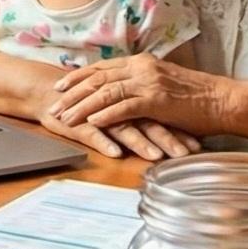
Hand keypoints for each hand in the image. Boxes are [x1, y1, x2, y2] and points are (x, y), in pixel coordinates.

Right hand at [37, 110, 198, 161]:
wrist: (49, 93)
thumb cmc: (90, 102)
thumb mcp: (120, 106)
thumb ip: (143, 113)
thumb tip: (174, 129)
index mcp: (131, 98)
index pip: (160, 114)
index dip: (180, 128)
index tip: (198, 144)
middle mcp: (118, 103)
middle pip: (148, 120)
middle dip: (168, 138)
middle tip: (185, 154)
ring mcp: (97, 112)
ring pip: (123, 126)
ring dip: (141, 142)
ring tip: (156, 156)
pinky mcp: (78, 122)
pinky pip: (92, 133)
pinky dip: (104, 142)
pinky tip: (116, 153)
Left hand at [48, 54, 220, 135]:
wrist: (224, 101)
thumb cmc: (197, 98)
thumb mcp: (164, 86)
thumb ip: (142, 86)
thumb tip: (123, 94)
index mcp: (142, 63)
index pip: (102, 68)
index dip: (79, 77)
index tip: (59, 85)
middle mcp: (142, 68)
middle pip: (98, 78)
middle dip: (72, 93)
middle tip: (53, 104)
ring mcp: (149, 83)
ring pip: (106, 92)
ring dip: (82, 106)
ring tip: (65, 117)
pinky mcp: (157, 100)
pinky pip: (124, 107)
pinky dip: (106, 115)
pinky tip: (92, 123)